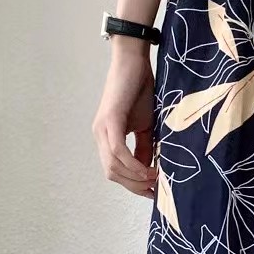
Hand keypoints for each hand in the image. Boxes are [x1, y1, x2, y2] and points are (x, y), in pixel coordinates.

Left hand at [92, 44, 157, 197]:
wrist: (134, 63)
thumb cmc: (140, 91)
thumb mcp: (145, 126)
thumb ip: (144, 149)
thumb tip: (147, 170)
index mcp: (106, 138)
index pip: (114, 171)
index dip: (132, 185)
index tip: (152, 191)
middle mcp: (99, 136)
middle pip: (112, 173)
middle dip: (134, 185)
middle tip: (155, 188)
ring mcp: (102, 129)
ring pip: (113, 166)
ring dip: (134, 177)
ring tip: (154, 178)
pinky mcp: (110, 121)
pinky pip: (117, 151)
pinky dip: (132, 164)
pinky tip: (146, 169)